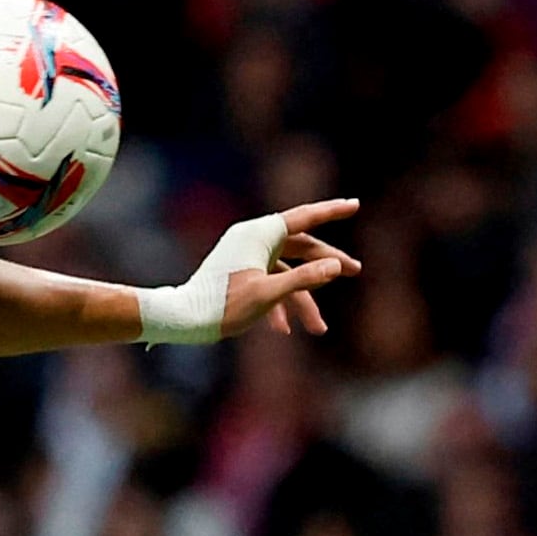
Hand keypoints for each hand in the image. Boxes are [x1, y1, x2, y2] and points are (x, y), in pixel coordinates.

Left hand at [221, 198, 362, 337]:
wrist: (181, 319)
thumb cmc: (222, 306)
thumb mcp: (267, 294)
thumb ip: (304, 279)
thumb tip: (335, 266)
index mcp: (258, 235)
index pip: (303, 217)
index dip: (331, 211)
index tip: (355, 205)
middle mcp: (252, 240)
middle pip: (300, 245)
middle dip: (326, 263)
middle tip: (355, 271)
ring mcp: (246, 256)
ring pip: (286, 272)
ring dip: (303, 299)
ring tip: (319, 329)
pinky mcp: (239, 273)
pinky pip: (268, 283)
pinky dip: (279, 305)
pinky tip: (283, 330)